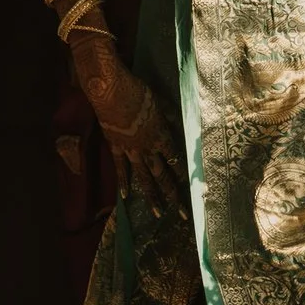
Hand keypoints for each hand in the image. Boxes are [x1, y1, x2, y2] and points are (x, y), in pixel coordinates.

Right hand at [71, 33, 182, 210]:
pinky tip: (126, 197)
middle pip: (162, 175)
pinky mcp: (115, 147)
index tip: (192, 188)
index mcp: (161, 136)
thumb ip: (171, 116)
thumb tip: (181, 126)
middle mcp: (148, 148)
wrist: (112, 91)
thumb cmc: (139, 92)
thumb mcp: (162, 102)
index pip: (176, 160)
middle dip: (173, 194)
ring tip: (157, 213)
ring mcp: (131, 150)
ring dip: (151, 196)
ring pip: (143, 177)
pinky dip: (123, 182)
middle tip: (181, 213)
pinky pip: (120, 168)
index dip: (184, 174)